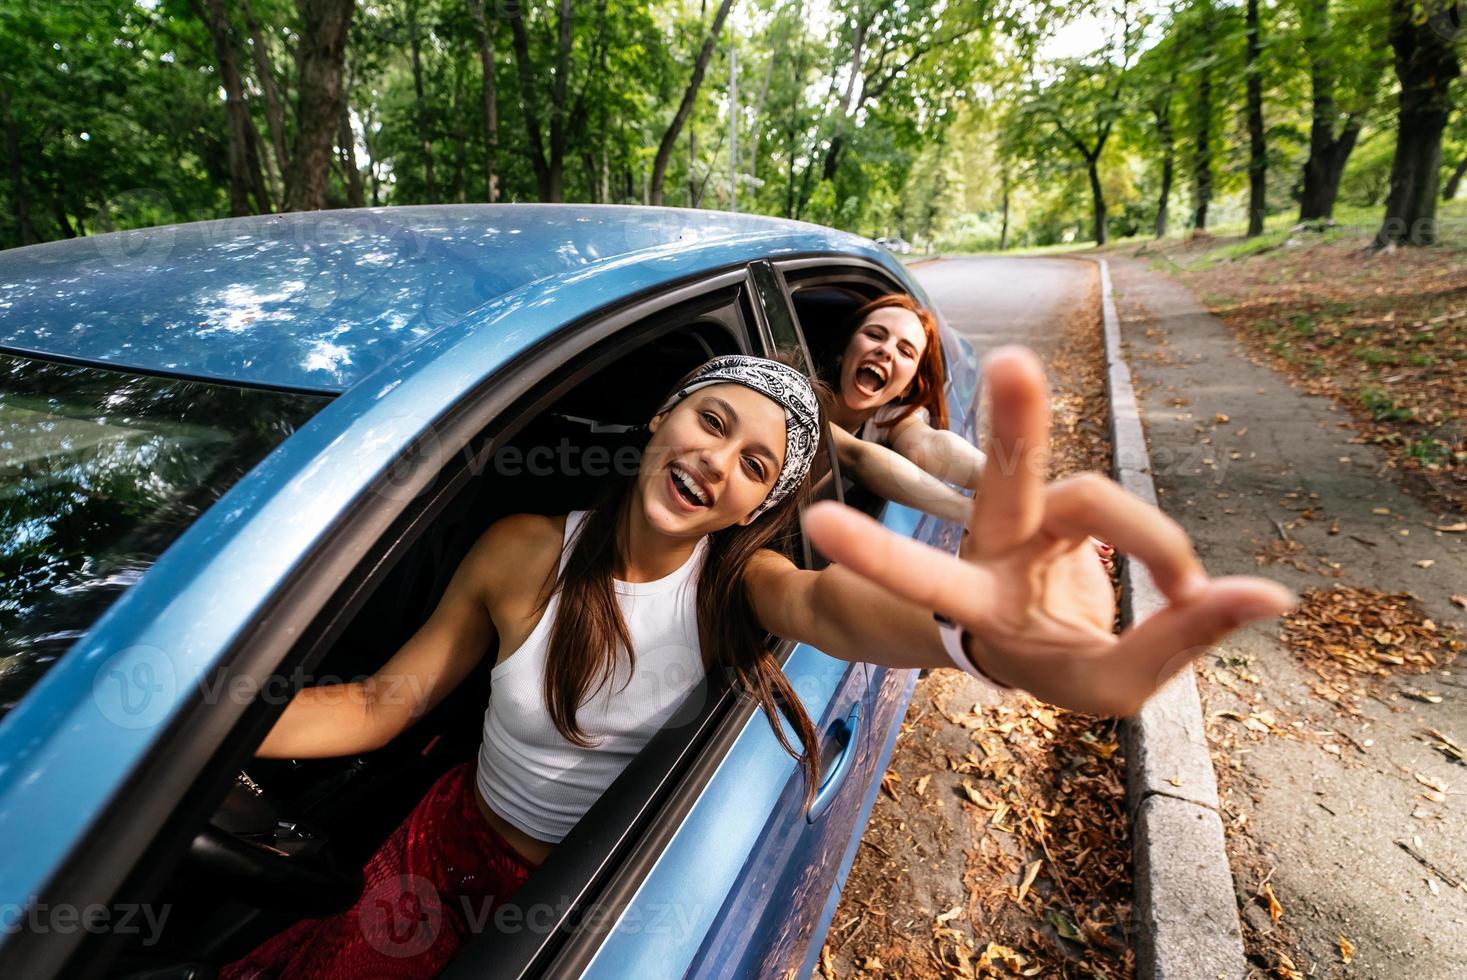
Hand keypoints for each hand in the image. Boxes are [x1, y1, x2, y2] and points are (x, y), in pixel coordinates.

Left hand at [803, 346, 1293, 716]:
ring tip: (1189, 591)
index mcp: (980, 601)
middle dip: (1017, 425)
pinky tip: (1196, 593)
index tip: (817, 525)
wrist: (1055, 645)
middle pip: (1007, 479)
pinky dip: (1167, 556)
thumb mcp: (1111, 686)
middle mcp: (1000, 545)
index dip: (876, 552)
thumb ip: (1180, 641)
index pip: (924, 577)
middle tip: (1018, 365)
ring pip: (1091, 495)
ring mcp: (1035, 515)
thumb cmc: (1059, 664)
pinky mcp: (1071, 502)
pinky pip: (1127, 517)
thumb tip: (1273, 593)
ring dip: (1144, 534)